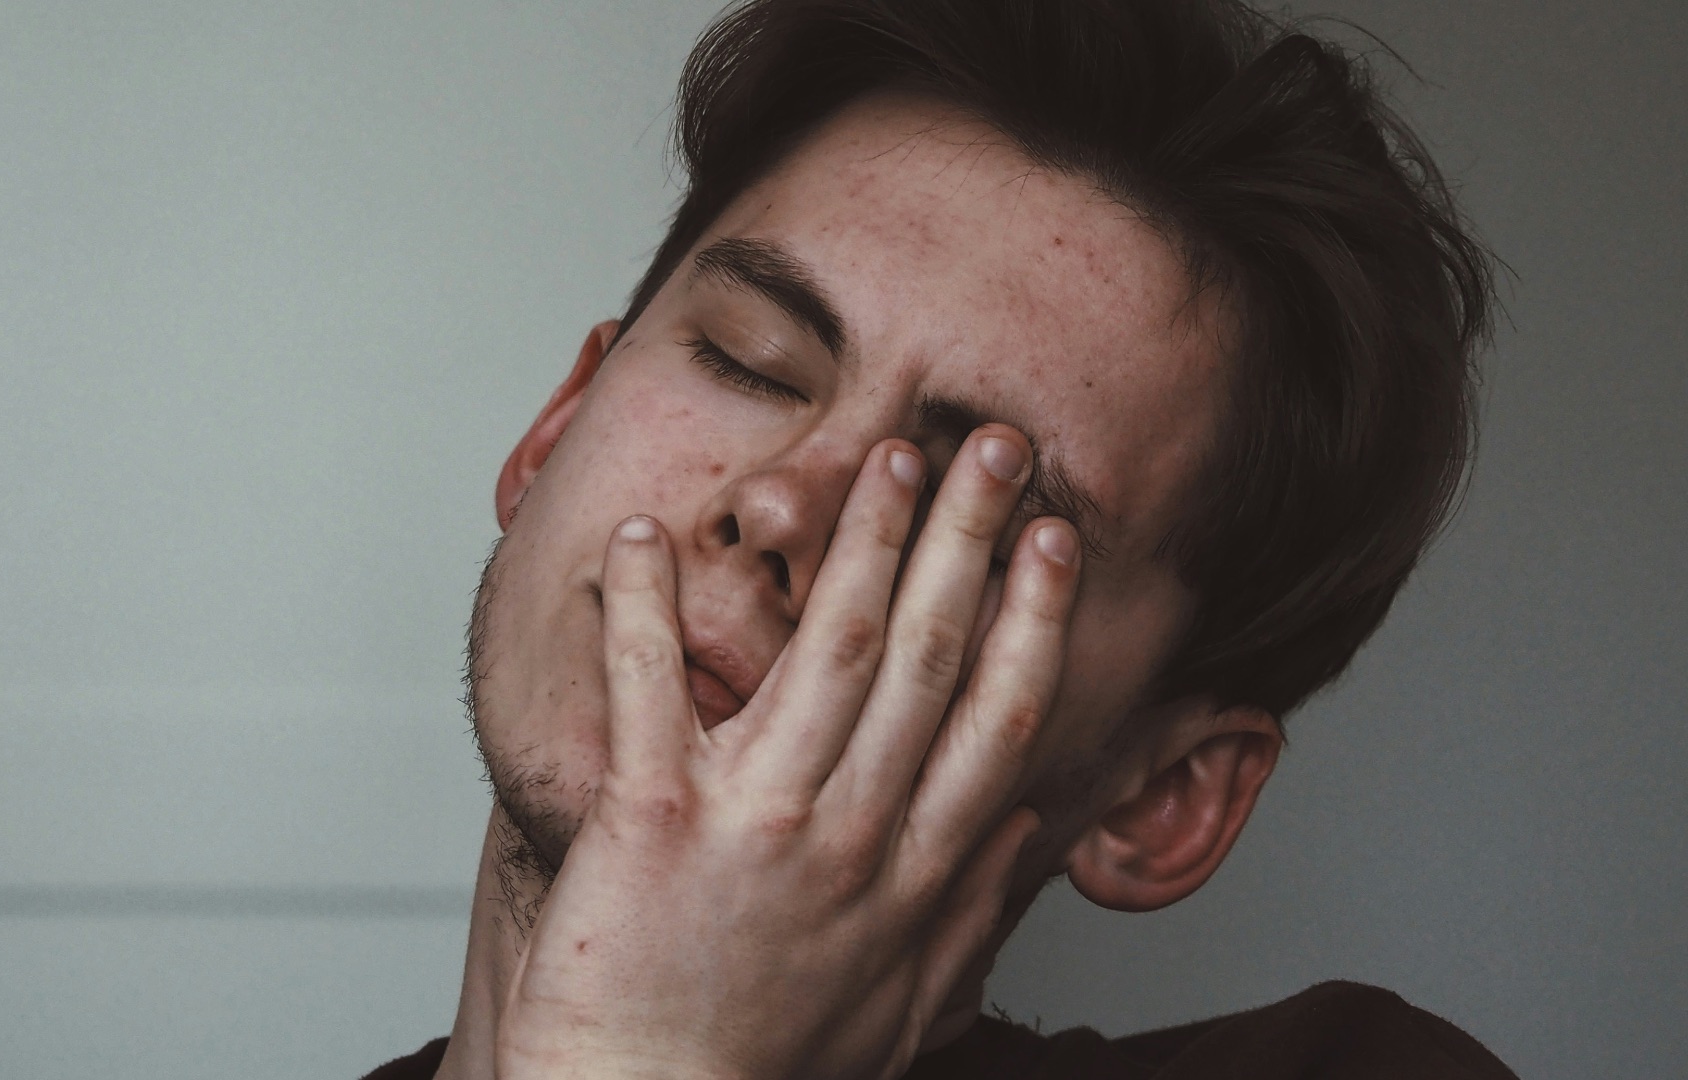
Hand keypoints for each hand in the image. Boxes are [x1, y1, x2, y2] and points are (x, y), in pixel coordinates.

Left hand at [496, 427, 1081, 1079]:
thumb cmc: (762, 1067)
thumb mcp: (900, 1009)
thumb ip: (966, 914)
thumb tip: (1023, 831)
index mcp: (911, 873)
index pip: (995, 719)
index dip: (1030, 618)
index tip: (1052, 541)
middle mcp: (848, 833)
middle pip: (928, 658)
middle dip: (966, 539)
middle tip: (992, 447)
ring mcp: (754, 821)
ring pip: (826, 651)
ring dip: (860, 542)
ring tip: (885, 457)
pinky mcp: (651, 820)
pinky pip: (651, 689)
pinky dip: (644, 608)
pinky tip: (648, 534)